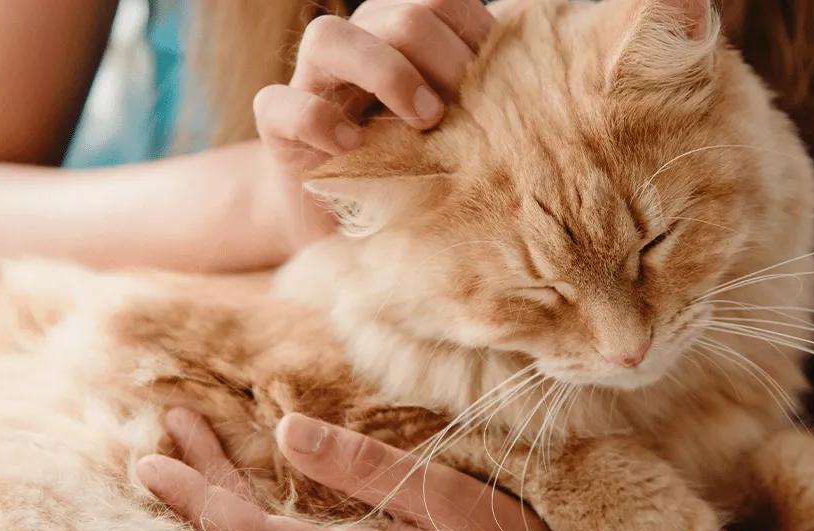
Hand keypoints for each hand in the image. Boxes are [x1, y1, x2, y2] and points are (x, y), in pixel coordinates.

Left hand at [137, 409, 621, 530]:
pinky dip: (264, 508)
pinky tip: (260, 484)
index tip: (151, 460)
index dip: (195, 495)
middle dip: (199, 485)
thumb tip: (288, 430)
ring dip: (228, 491)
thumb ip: (366, 468)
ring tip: (197, 445)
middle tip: (161, 435)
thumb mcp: (449, 501)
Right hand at [250, 0, 494, 249]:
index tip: (497, 87)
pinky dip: (321, 122)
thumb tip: (535, 76)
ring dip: (387, 73)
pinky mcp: (277, 127)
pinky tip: (355, 148)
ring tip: (423, 120)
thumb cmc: (415, 172)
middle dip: (443, 59)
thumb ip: (482, 99)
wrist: (348, 226)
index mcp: (401, 36)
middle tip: (460, 111)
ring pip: (330, 36)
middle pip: (401, 14)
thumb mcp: (457, 134)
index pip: (441, 1)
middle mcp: (357, 45)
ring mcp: (310, 82)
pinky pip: (281, 105)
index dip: (475, 37)